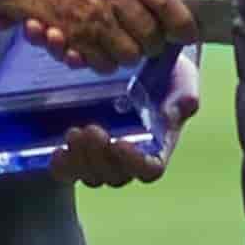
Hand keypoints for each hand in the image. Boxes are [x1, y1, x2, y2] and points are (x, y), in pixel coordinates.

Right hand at [0, 0, 190, 68]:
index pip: (166, 0)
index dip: (180, 21)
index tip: (186, 32)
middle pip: (150, 34)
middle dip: (151, 44)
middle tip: (147, 44)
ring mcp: (95, 17)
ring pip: (126, 53)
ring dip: (124, 56)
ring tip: (119, 49)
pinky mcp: (73, 36)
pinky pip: (96, 61)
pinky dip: (97, 62)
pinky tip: (92, 53)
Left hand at [60, 54, 201, 188]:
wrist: (139, 68)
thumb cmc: (166, 76)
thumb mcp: (181, 81)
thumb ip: (184, 97)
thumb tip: (186, 105)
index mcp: (157, 149)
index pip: (149, 170)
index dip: (135, 163)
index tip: (121, 144)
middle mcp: (130, 160)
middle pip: (115, 176)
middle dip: (100, 158)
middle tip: (91, 130)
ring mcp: (104, 158)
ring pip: (91, 176)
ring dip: (80, 160)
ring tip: (74, 133)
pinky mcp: (81, 152)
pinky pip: (69, 172)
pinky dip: (63, 167)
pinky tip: (59, 150)